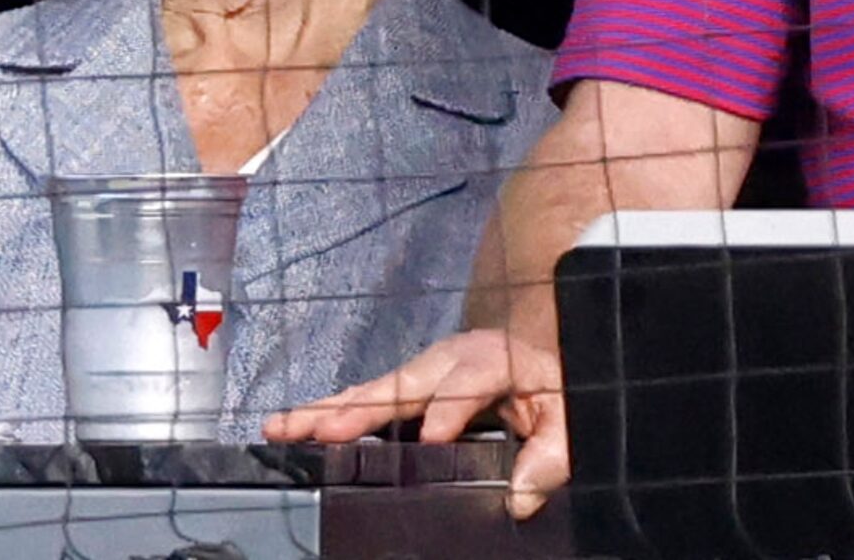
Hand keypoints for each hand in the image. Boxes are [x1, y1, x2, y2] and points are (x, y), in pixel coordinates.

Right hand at [263, 328, 566, 518]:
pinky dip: (329, 413)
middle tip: (327, 430)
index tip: (433, 437)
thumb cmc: (553, 392)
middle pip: (404, 382)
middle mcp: (452, 359)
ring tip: (286, 427)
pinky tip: (294, 426)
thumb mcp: (567, 421)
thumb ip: (549, 457)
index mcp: (495, 360)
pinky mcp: (406, 387)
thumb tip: (520, 495)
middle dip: (364, 407)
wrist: (543, 363)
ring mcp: (424, 371)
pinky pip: (365, 399)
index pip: (470, 380)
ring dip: (328, 409)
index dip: (451, 408)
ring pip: (373, 390)